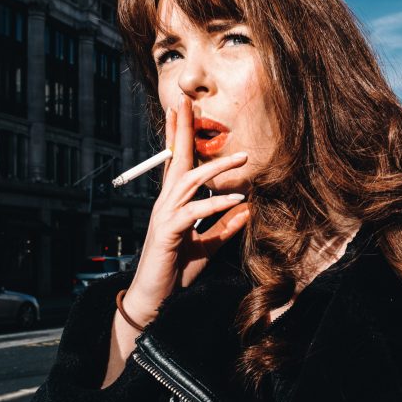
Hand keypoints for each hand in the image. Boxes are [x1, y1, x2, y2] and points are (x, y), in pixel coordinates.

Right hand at [124, 95, 249, 326]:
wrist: (154, 300)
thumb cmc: (176, 270)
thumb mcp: (206, 246)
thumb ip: (224, 227)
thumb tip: (247, 209)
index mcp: (173, 203)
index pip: (177, 163)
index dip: (179, 136)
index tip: (182, 111)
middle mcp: (165, 203)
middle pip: (176, 160)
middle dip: (183, 129)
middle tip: (187, 102)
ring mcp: (164, 216)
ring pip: (189, 181)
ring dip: (217, 167)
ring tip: (243, 157)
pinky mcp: (168, 232)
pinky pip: (194, 212)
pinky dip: (217, 204)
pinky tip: (237, 198)